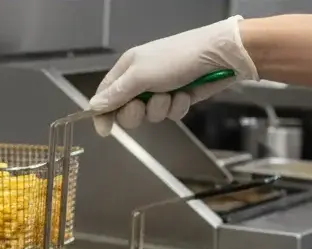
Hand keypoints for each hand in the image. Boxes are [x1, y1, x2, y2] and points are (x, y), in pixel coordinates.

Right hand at [90, 16, 259, 136]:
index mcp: (127, 69)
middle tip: (142, 106)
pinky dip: (178, 106)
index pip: (105, 94)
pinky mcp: (179, 97)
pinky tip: (186, 95)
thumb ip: (115, 94)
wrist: (219, 55)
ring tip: (172, 94)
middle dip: (136, 112)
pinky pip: (170, 113)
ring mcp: (162, 89)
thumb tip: (92, 107)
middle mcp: (141, 79)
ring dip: (161, 108)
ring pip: (150, 114)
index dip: (102, 113)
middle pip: (126, 109)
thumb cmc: (175, 60)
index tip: (104, 130)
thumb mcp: (140, 75)